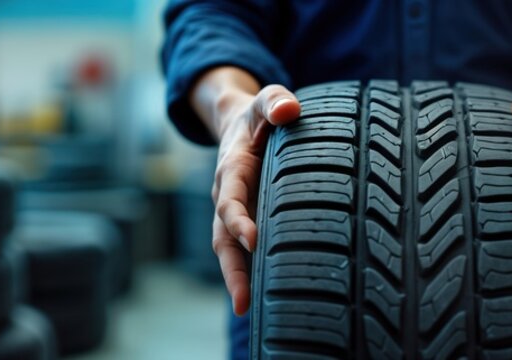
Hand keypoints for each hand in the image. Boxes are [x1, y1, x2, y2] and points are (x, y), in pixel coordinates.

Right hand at [191, 67, 301, 315]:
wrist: (245, 124)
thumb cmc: (261, 113)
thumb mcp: (267, 100)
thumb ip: (275, 100)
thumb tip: (289, 109)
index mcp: (232, 170)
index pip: (230, 199)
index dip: (238, 219)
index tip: (252, 239)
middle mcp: (228, 196)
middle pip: (222, 238)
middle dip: (231, 269)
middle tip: (242, 300)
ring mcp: (236, 213)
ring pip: (229, 251)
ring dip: (237, 279)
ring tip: (247, 309)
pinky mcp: (248, 221)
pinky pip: (245, 251)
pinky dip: (250, 273)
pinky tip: (263, 298)